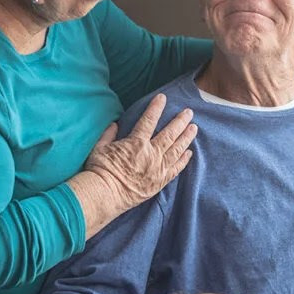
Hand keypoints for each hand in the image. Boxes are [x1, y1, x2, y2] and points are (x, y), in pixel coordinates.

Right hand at [82, 93, 196, 210]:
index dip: (156, 108)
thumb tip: (114, 124)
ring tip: (194, 128)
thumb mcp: (100, 147)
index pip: (149, 120)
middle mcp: (151, 154)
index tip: (163, 98)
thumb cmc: (100, 171)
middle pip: (170, 134)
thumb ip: (109, 134)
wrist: (105, 195)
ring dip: (186, 137)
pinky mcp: (160, 182)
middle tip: (189, 112)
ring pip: (177, 149)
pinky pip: (176, 169)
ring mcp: (158, 168)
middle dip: (180, 121)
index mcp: (136, 143)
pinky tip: (189, 153)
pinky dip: (183, 160)